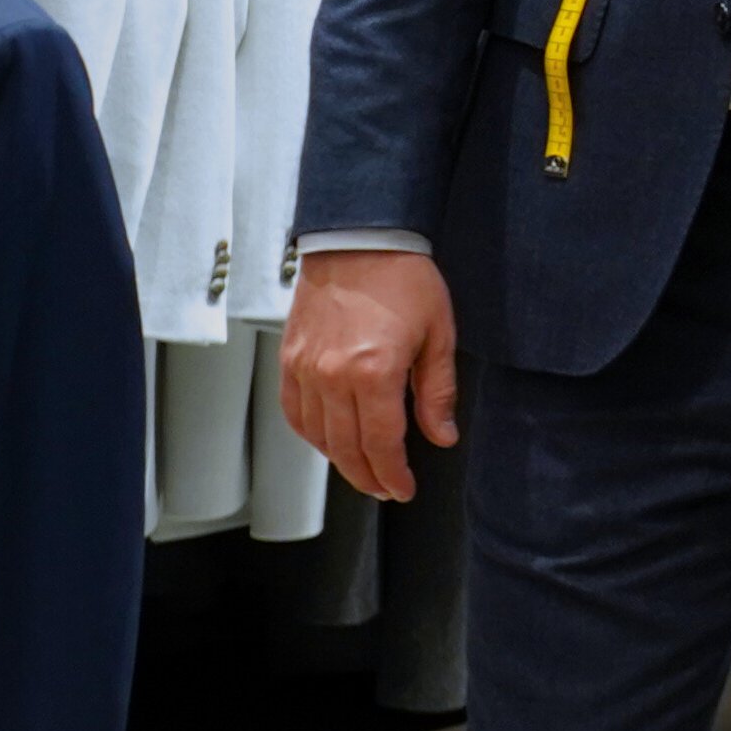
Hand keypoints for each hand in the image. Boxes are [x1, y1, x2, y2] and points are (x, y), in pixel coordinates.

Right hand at [280, 247, 459, 504]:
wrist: (359, 241)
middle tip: (386, 489)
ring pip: (317, 435)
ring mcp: (304, 368)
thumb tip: (442, 436)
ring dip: (339, 460)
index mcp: (374, 371)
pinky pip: (294, 411)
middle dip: (368, 476)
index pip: (382, 443)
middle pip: (347, 447)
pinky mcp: (288, 359)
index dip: (393, 474)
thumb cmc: (404, 280)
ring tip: (363, 471)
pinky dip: (311, 434)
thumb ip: (437, 392)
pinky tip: (329, 441)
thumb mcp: (439, 334)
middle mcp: (332, 376)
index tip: (404, 489)